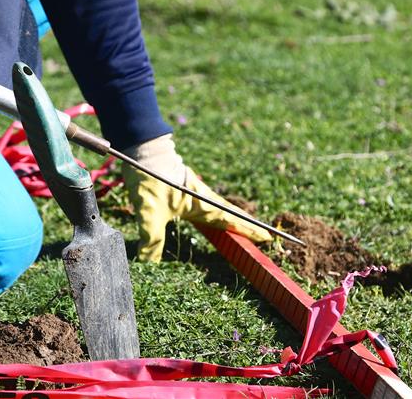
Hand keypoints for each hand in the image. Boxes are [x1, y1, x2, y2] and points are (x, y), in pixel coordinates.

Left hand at [122, 134, 271, 261]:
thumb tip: (149, 261)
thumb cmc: (150, 179)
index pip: (231, 220)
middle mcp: (204, 198)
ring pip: (222, 209)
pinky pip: (211, 205)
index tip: (267, 237)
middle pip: (232, 214)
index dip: (249, 230)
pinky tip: (216, 218)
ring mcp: (197, 193)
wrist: (145, 150)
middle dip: (248, 226)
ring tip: (246, 230)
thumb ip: (151, 238)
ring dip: (236, 219)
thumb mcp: (148, 212)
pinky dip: (220, 214)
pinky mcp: (188, 190)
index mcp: (202, 204)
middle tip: (265, 236)